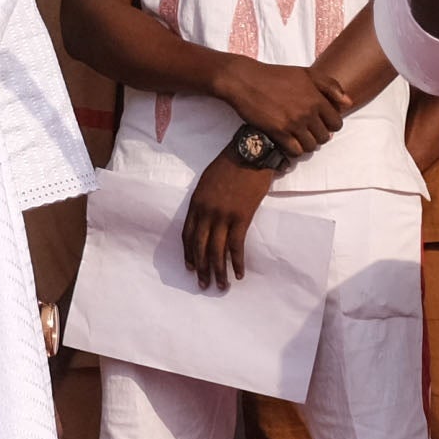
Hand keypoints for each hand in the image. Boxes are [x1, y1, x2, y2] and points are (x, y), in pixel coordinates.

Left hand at [183, 153, 276, 289]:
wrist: (250, 153)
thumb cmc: (230, 164)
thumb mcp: (207, 181)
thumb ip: (203, 201)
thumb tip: (205, 218)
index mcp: (196, 203)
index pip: (188, 236)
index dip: (189, 254)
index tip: (191, 268)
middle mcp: (206, 212)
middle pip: (200, 247)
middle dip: (201, 268)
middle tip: (204, 284)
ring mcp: (223, 216)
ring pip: (216, 250)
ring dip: (218, 270)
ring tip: (221, 285)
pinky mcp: (241, 217)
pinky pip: (236, 246)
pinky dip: (237, 262)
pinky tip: (238, 273)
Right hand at [214, 59, 349, 156]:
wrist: (246, 80)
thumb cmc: (277, 76)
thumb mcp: (307, 74)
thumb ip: (331, 86)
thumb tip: (348, 103)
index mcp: (317, 98)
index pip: (336, 123)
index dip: (330, 125)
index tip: (320, 123)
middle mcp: (308, 112)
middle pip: (324, 137)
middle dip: (318, 136)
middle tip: (308, 131)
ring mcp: (293, 123)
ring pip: (311, 147)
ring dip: (307, 145)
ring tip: (299, 138)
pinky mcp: (278, 132)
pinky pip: (295, 151)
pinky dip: (294, 150)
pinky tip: (288, 143)